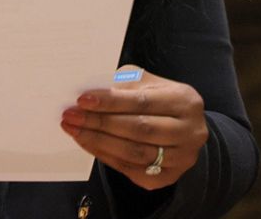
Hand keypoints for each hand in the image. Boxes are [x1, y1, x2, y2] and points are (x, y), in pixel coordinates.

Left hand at [61, 65, 208, 190]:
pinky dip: (106, 156)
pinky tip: (89, 144)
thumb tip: (91, 93)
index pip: (143, 101)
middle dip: (100, 123)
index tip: (83, 100)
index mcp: (185, 101)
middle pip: (139, 129)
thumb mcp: (147, 84)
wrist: (184, 129)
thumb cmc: (160, 101)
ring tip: (74, 130)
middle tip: (71, 116)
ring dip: (99, 141)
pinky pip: (131, 169)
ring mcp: (181, 158)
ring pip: (134, 153)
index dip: (111, 101)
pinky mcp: (168, 177)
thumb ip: (124, 86)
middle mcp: (189, 132)